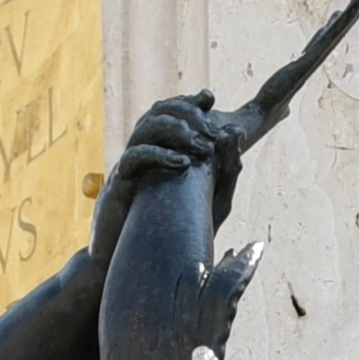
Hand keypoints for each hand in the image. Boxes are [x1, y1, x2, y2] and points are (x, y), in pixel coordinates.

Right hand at [92, 94, 254, 259]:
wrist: (130, 260)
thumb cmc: (172, 231)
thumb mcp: (209, 201)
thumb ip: (224, 171)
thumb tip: (238, 138)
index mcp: (160, 150)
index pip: (171, 112)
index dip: (188, 101)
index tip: (209, 99)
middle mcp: (143, 151)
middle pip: (159, 112)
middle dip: (187, 114)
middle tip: (213, 131)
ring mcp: (130, 166)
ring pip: (146, 128)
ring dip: (176, 131)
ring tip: (204, 146)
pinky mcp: (120, 185)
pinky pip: (136, 158)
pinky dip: (160, 156)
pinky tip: (183, 163)